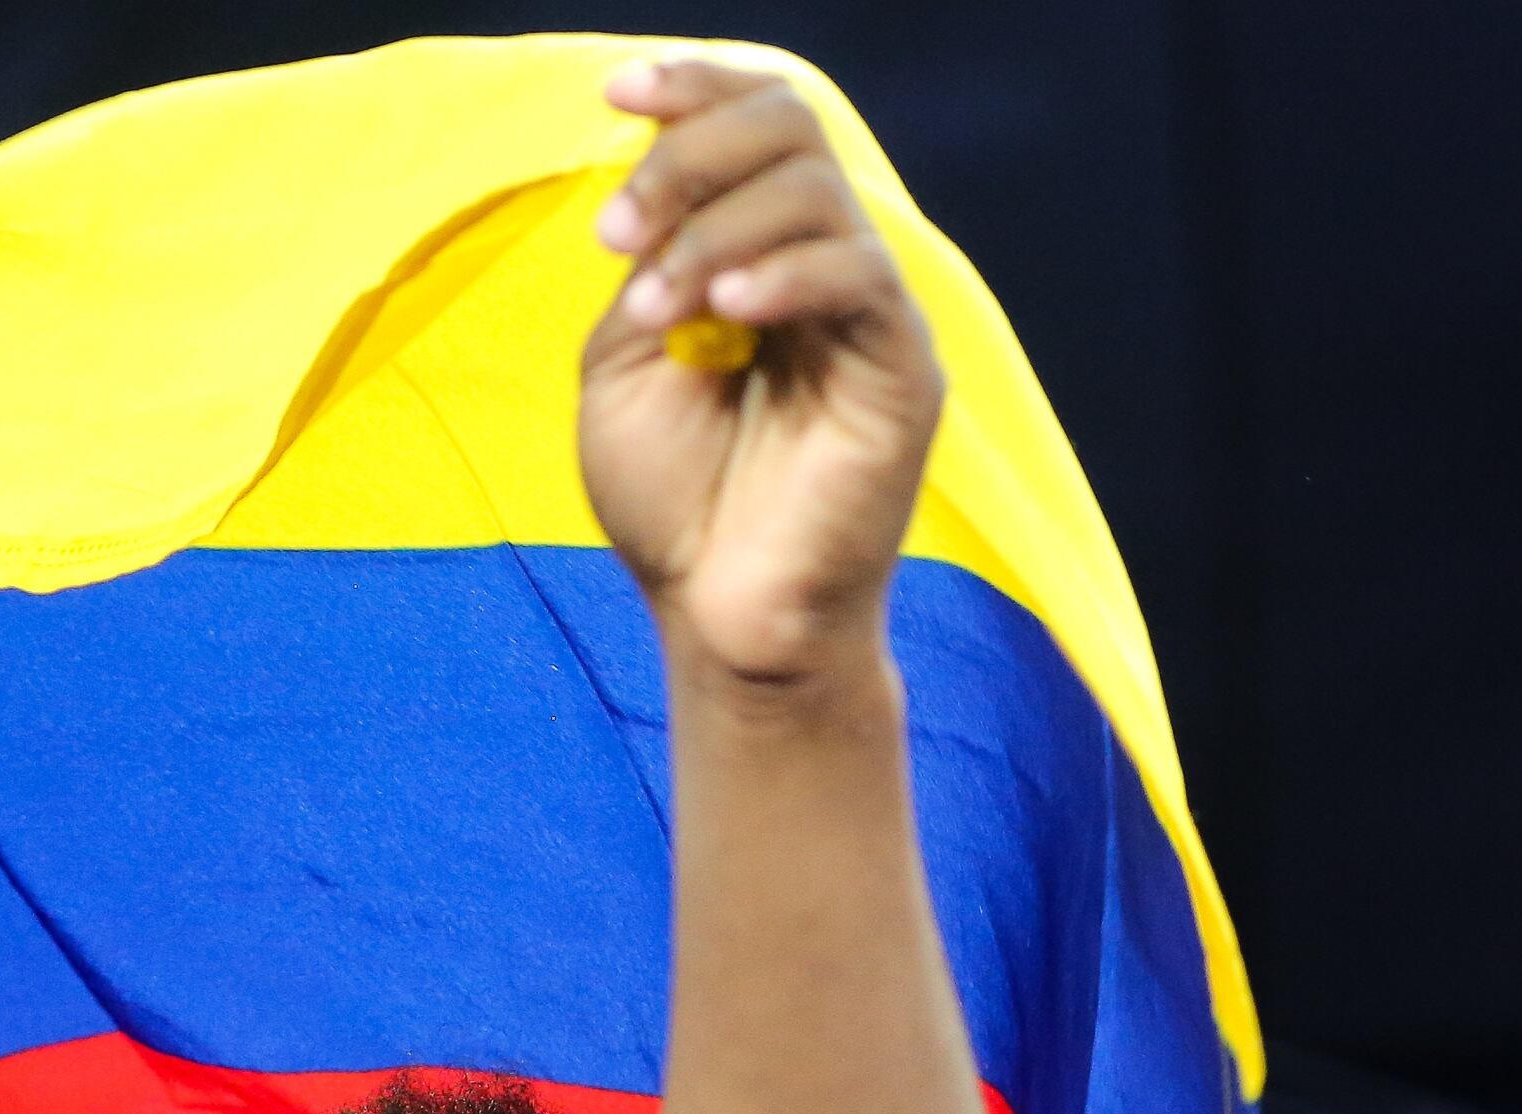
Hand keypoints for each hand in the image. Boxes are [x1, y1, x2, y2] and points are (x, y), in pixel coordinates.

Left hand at [574, 58, 943, 689]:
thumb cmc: (674, 504)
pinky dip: (782, 272)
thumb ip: (649, 268)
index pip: (756, 124)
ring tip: (659, 303)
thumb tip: (660, 192)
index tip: (618, 92)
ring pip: (816, 193)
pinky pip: (860, 276)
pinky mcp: (903, 369)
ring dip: (715, 229)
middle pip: (791, 129)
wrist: (722, 618)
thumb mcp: (624, 364)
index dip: (695, 87)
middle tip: (620, 230)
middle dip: (691, 154)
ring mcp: (870, 314)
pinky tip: (721, 311)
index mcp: (761, 253)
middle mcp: (825, 267)